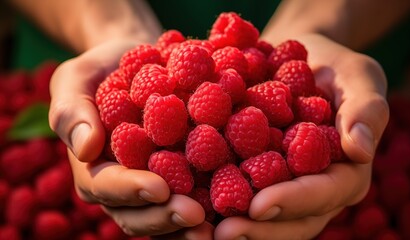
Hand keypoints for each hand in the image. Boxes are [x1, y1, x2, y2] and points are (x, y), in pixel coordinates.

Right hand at [49, 40, 210, 237]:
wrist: (141, 64)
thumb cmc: (104, 71)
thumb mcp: (77, 79)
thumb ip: (71, 111)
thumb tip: (85, 149)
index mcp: (95, 167)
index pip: (107, 186)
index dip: (131, 190)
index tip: (160, 188)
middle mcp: (124, 185)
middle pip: (139, 213)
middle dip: (166, 216)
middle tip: (196, 215)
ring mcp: (153, 184)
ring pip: (166, 216)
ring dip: (188, 226)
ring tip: (217, 225)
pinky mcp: (181, 177)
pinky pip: (192, 197)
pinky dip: (210, 206)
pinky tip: (234, 207)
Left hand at [213, 34, 388, 239]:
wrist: (298, 58)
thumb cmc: (333, 66)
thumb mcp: (357, 77)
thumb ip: (366, 109)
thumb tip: (361, 148)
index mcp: (343, 171)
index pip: (322, 193)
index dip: (293, 202)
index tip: (260, 205)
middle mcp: (312, 186)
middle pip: (291, 219)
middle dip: (258, 229)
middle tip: (223, 233)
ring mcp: (283, 183)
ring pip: (264, 216)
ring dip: (234, 225)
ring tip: (201, 228)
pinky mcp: (254, 173)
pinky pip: (238, 191)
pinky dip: (215, 200)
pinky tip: (190, 203)